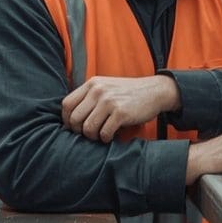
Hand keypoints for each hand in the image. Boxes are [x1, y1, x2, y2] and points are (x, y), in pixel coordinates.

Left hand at [61, 75, 180, 141]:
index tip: (74, 127)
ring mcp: (109, 101)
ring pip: (88, 128)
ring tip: (100, 135)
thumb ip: (89, 96)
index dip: (67, 120)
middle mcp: (98, 91)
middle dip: (79, 131)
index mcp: (92, 84)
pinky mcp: (121, 113)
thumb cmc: (128, 93)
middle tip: (89, 134)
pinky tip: (111, 136)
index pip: (66, 104)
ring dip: (93, 137)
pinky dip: (106, 138)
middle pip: (75, 118)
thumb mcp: (106, 86)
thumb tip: (70, 117)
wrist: (155, 91)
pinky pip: (104, 133)